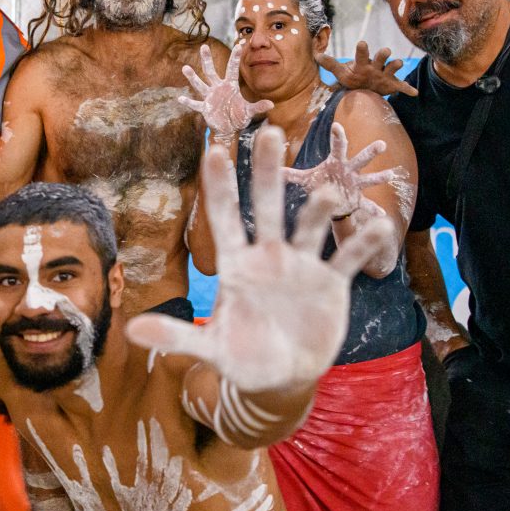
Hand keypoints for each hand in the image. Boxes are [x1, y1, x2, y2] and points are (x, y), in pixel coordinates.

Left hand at [126, 125, 395, 391]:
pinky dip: (362, 242)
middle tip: (271, 133)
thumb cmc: (242, 356)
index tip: (214, 151)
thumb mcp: (210, 349)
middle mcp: (269, 255)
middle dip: (267, 172)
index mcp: (237, 265)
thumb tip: (131, 330)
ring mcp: (302, 265)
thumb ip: (176, 336)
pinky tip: (378, 225)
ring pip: (309, 225)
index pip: (224, 220)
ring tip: (328, 192)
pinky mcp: (332, 282)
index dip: (220, 188)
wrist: (283, 378)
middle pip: (266, 206)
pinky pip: (348, 257)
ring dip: (318, 208)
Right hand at [177, 43, 272, 141]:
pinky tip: (180, 98)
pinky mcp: (205, 108)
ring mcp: (210, 97)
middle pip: (211, 71)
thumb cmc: (239, 117)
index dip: (235, 58)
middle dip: (207, 60)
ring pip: (200, 85)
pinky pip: (195, 104)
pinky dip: (188, 102)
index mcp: (230, 86)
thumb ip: (258, 107)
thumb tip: (272, 104)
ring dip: (193, 77)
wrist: (228, 129)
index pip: (232, 69)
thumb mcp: (249, 111)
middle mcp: (218, 88)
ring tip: (185, 68)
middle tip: (204, 46)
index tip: (238, 45)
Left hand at [282, 122, 393, 219]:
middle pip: (361, 159)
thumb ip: (292, 174)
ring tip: (391, 174)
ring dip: (380, 176)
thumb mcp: (306, 179)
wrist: (329, 204)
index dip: (337, 135)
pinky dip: (374, 210)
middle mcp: (349, 171)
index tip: (336, 126)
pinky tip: (381, 215)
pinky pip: (367, 205)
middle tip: (381, 144)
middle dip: (370, 152)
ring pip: (370, 179)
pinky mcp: (358, 200)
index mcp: (336, 162)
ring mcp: (356, 185)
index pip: (338, 146)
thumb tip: (274, 169)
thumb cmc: (319, 185)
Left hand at [316, 41, 417, 96]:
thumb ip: (330, 64)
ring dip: (396, 66)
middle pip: (381, 57)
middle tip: (385, 51)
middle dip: (382, 55)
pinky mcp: (393, 84)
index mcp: (363, 63)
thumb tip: (316, 55)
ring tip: (398, 64)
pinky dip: (408, 89)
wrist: (367, 87)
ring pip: (393, 68)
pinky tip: (414, 93)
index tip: (361, 43)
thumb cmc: (354, 77)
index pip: (361, 54)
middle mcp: (376, 66)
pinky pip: (402, 86)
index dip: (362, 50)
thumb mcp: (341, 72)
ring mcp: (385, 74)